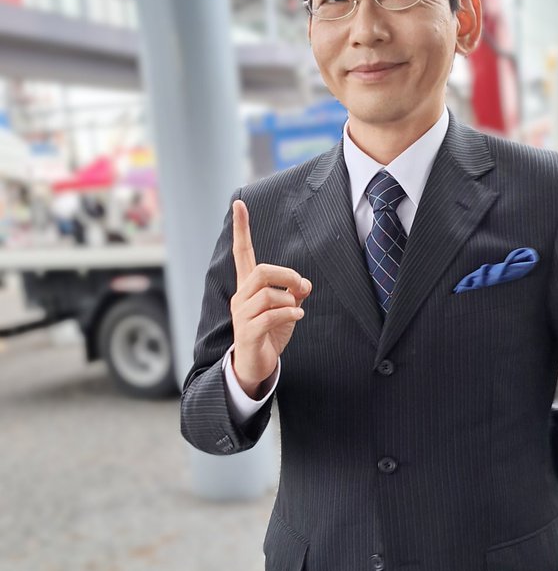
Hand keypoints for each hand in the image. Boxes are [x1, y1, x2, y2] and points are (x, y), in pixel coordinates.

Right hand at [230, 199, 311, 398]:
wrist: (254, 366)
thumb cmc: (269, 335)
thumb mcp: (287, 311)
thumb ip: (294, 293)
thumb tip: (305, 283)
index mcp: (247, 288)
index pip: (242, 252)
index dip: (241, 229)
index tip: (239, 204)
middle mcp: (240, 297)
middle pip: (261, 271)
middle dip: (287, 275)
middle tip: (301, 286)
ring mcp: (241, 315)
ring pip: (267, 294)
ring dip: (289, 299)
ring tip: (296, 310)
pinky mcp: (246, 333)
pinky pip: (270, 316)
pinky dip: (289, 314)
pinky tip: (298, 316)